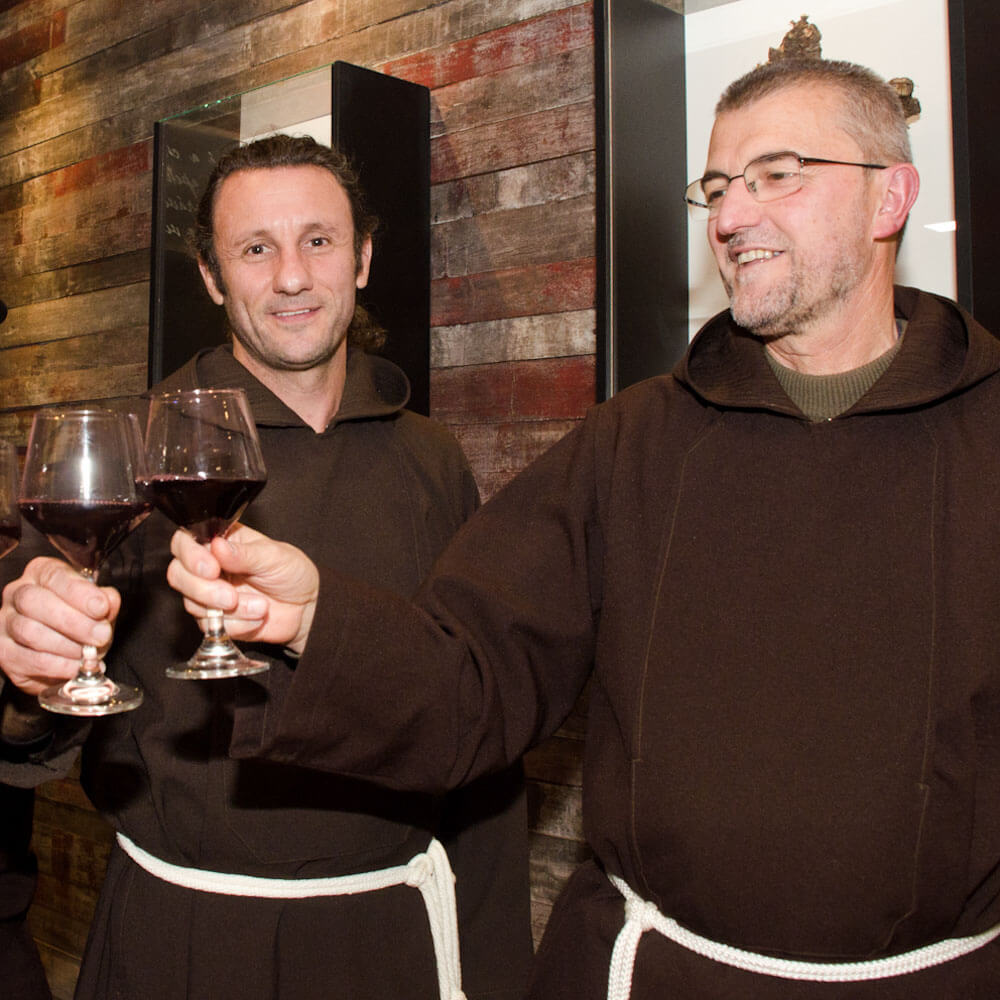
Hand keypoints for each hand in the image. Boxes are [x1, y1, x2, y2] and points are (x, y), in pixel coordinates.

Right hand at [0, 557, 119, 694]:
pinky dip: (57, 665)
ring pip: (30, 631)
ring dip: (66, 646)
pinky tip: (74, 666)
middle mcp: (17, 593)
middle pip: (34, 602)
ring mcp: (6, 622)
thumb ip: (105, 601)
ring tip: (88, 654)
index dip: (79, 592)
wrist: (62, 657)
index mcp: (41, 573)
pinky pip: (29, 659)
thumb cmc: (79, 623)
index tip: (101, 608)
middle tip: (100, 635)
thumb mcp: (98, 608)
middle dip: (73, 622)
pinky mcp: (4, 652)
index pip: (55, 576)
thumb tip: (107, 601)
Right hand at [166, 524, 318, 654]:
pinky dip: (236, 624)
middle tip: (231, 596)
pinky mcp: (215, 620)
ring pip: (191, 603)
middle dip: (203, 589)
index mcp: (220, 542)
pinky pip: (210, 626)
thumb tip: (217, 547)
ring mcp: (209, 594)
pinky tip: (257, 617)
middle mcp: (208, 566)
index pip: (184, 541)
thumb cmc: (292, 573)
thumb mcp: (274, 557)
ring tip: (260, 606)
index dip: (190, 555)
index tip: (211, 568)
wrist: (307, 609)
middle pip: (178, 575)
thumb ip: (245, 555)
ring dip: (227, 610)